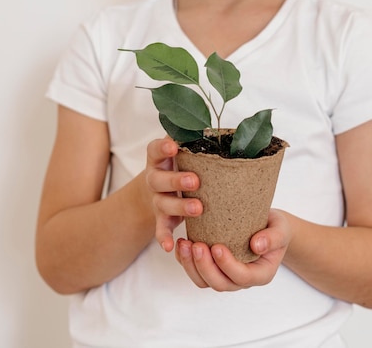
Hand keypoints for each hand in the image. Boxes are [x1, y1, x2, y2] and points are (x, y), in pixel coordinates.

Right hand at [145, 136, 202, 252]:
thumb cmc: (181, 164)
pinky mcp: (160, 218)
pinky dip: (163, 237)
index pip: (155, 149)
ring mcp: (156, 198)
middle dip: (176, 180)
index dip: (163, 147)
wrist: (160, 190)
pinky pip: (160, 228)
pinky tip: (170, 246)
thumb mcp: (184, 150)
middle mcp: (154, 177)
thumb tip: (217, 126)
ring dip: (179, 207)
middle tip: (195, 181)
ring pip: (163, 203)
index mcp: (159, 157)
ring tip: (198, 208)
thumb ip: (194, 139)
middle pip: (159, 179)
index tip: (174, 145)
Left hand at [175, 209, 291, 290]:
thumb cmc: (275, 228)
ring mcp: (226, 275)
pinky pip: (196, 272)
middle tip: (197, 245)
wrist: (267, 225)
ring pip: (204, 281)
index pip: (242, 277)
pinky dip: (186, 261)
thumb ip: (273, 237)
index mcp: (261, 274)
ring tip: (185, 244)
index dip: (228, 265)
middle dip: (205, 266)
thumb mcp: (280, 228)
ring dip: (191, 266)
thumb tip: (258, 245)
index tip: (217, 247)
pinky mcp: (213, 267)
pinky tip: (181, 243)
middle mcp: (242, 279)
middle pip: (220, 283)